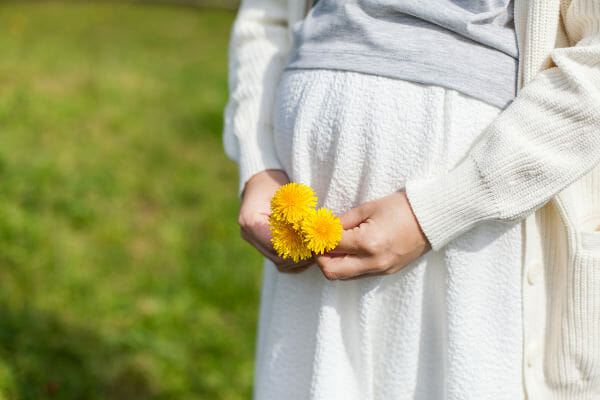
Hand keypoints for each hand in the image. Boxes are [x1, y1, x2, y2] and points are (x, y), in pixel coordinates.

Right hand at [239, 169, 313, 272]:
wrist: (262, 181)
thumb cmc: (275, 182)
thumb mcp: (287, 193)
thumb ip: (296, 212)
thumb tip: (312, 232)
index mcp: (251, 220)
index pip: (276, 244)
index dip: (298, 245)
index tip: (315, 241)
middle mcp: (248, 234)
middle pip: (278, 256)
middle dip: (301, 253)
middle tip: (319, 246)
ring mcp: (253, 241)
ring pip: (279, 262)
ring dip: (300, 258)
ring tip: (316, 249)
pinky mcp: (260, 245)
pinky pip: (278, 261)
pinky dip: (294, 260)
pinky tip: (308, 253)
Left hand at [316, 191, 430, 279]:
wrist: (431, 218)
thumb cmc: (401, 207)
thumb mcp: (368, 207)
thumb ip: (343, 221)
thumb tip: (323, 229)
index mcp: (367, 242)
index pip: (330, 247)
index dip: (317, 239)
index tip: (312, 231)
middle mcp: (373, 261)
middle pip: (331, 271)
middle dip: (320, 258)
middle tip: (320, 243)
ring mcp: (381, 270)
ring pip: (343, 277)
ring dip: (333, 264)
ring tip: (334, 246)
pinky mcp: (386, 272)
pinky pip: (358, 275)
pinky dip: (348, 266)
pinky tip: (349, 251)